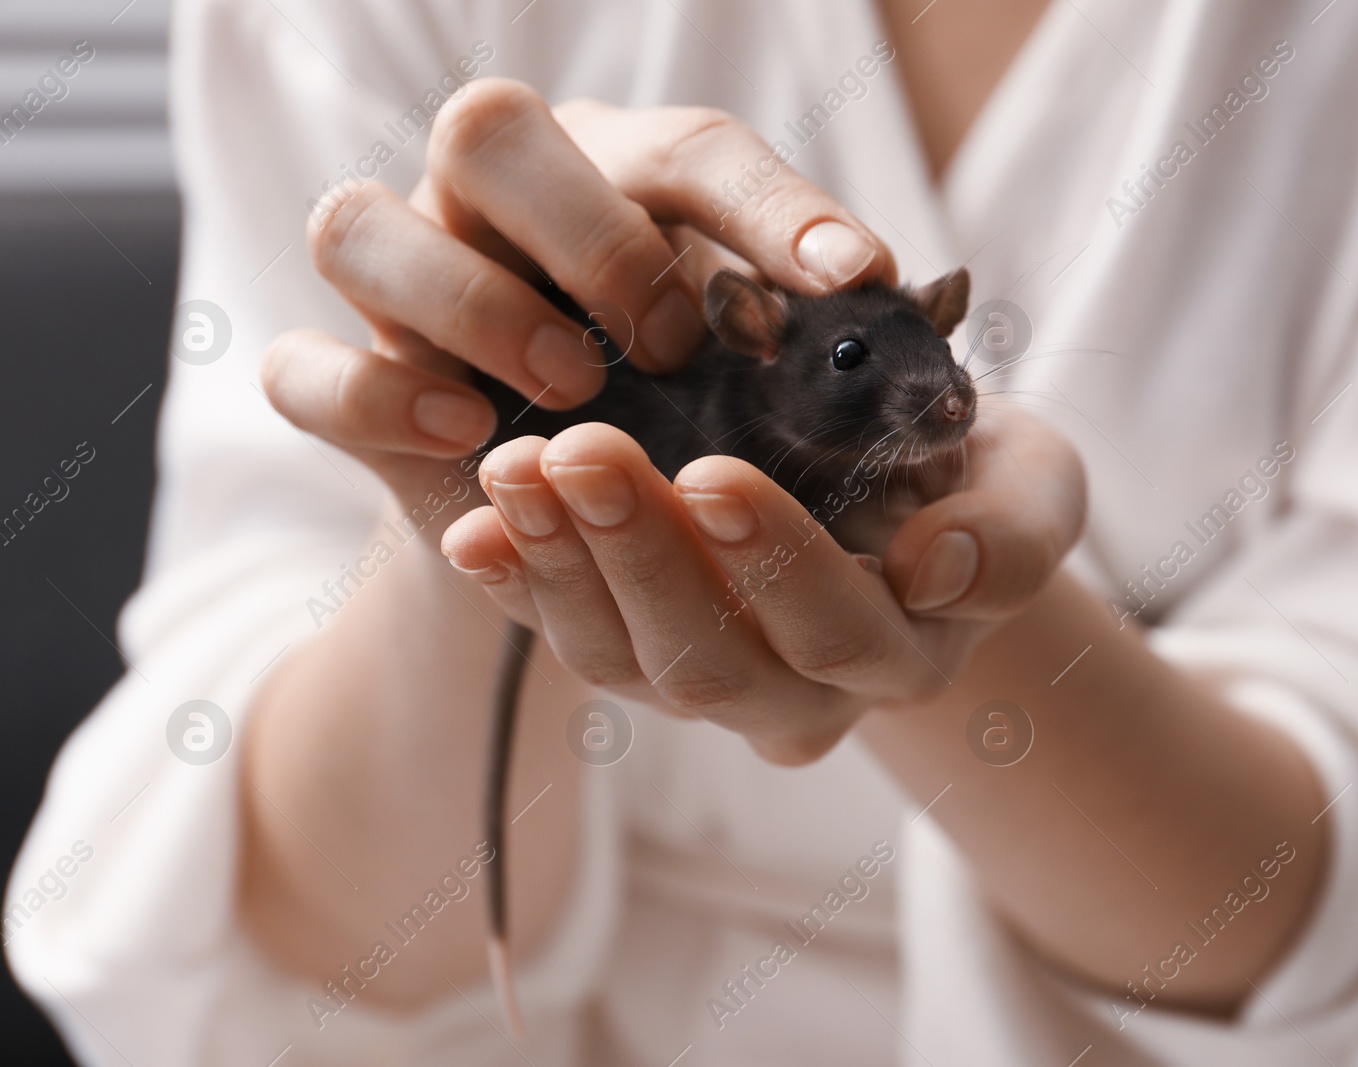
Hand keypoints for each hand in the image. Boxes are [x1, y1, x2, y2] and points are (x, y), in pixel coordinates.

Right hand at [260, 81, 895, 510]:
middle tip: (672, 342)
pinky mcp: (346, 385)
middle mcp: (490, 208)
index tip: (854, 276)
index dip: (770, 205)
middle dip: (589, 234)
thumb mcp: (764, 380)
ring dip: (469, 301)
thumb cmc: (694, 425)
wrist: (578, 523)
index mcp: (611, 177)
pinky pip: (300, 369)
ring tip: (573, 389)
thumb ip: (813, 346)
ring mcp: (402, 288)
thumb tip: (906, 320)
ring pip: (355, 222)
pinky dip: (373, 395)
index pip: (687, 149)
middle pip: (487, 128)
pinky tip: (465, 438)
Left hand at [441, 409, 1084, 763]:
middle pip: (710, 666)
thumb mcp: (1033, 487)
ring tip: (514, 467)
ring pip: (625, 661)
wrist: (904, 500)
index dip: (774, 564)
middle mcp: (802, 698)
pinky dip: (516, 583)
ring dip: (562, 565)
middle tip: (583, 450)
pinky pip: (570, 636)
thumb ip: (1014, 534)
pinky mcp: (641, 648)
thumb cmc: (971, 483)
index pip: (834, 633)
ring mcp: (712, 683)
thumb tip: (939, 573)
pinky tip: (472, 526)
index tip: (712, 471)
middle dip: (641, 557)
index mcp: (901, 658)